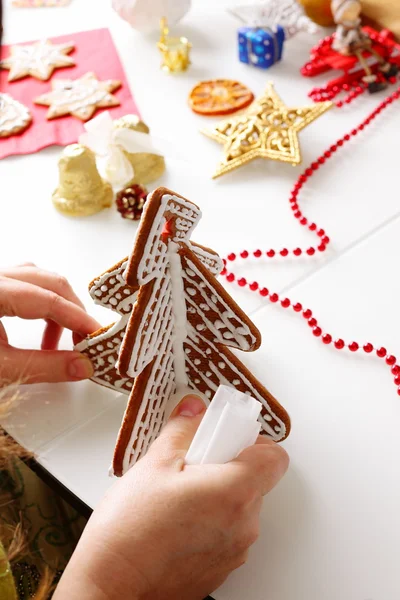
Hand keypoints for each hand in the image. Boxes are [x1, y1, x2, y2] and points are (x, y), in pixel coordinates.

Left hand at [0, 264, 99, 384]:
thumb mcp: (1, 369)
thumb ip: (44, 367)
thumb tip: (84, 366)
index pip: (48, 299)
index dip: (78, 319)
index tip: (97, 338)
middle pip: (48, 282)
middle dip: (73, 311)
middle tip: (85, 341)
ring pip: (37, 281)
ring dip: (57, 308)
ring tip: (60, 342)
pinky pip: (24, 286)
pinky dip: (40, 306)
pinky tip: (42, 331)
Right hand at [55, 395, 288, 599]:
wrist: (111, 584)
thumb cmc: (130, 531)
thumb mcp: (155, 462)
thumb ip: (183, 428)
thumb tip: (195, 410)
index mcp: (234, 491)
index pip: (275, 456)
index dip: (253, 441)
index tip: (227, 436)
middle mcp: (243, 524)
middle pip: (256, 480)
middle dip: (229, 465)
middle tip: (194, 463)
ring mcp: (235, 550)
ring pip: (240, 506)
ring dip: (219, 494)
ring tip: (180, 494)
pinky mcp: (221, 568)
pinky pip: (228, 531)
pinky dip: (211, 520)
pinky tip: (177, 518)